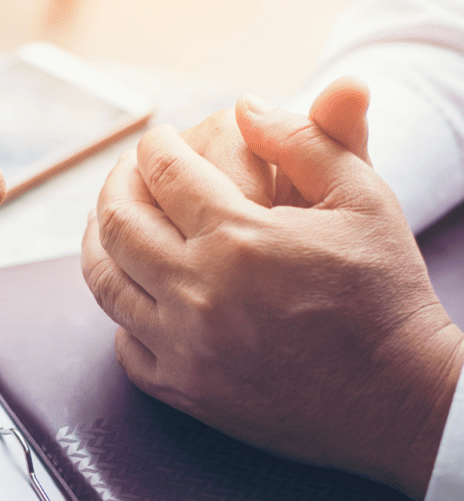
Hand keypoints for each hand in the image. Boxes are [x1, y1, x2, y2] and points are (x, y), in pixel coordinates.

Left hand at [82, 94, 463, 499]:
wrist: (399, 397)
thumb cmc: (385, 293)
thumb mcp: (362, 198)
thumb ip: (304, 139)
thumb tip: (245, 104)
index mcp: (238, 238)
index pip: (165, 172)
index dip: (156, 145)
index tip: (160, 139)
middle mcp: (198, 293)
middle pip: (120, 222)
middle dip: (116, 183)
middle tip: (127, 171)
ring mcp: (184, 348)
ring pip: (107, 283)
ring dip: (100, 242)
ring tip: (111, 221)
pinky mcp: (185, 391)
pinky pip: (125, 346)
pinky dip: (122, 314)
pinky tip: (137, 293)